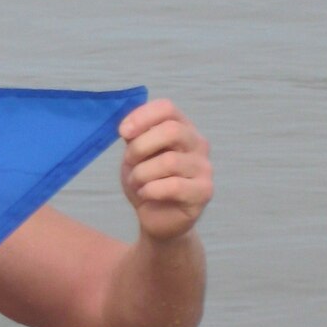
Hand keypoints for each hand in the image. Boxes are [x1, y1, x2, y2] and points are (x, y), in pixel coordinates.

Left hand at [119, 99, 212, 242]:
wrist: (156, 218)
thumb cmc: (147, 181)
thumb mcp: (135, 156)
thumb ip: (135, 137)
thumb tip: (128, 128)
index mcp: (181, 127)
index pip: (167, 108)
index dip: (142, 116)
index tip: (123, 132)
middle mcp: (197, 143)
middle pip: (172, 130)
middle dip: (141, 147)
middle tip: (130, 162)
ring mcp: (203, 167)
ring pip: (170, 161)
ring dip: (142, 173)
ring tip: (137, 183)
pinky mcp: (203, 192)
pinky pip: (174, 186)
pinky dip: (151, 190)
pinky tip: (146, 194)